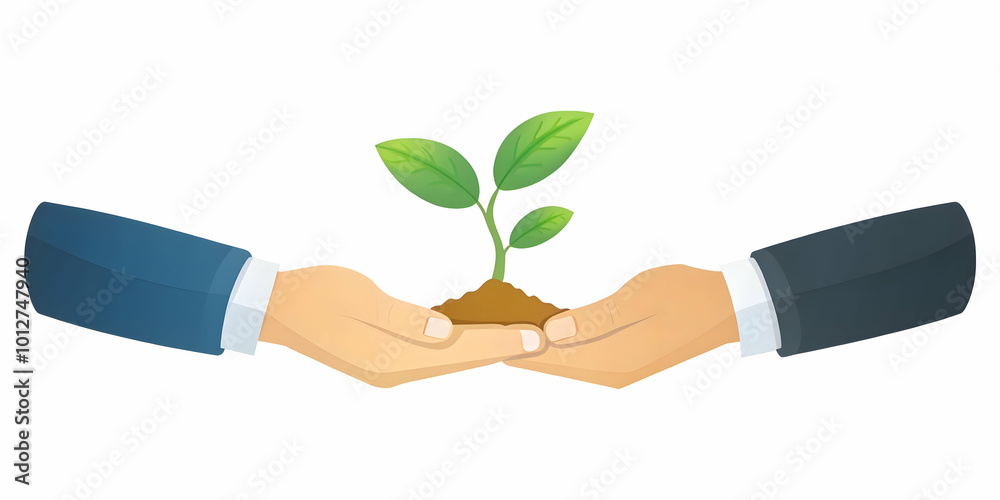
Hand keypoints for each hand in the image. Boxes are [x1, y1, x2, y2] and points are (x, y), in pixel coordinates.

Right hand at [258, 266, 542, 386]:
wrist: (277, 309)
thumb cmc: (316, 295)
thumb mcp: (360, 298)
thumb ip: (404, 319)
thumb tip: (447, 332)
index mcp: (388, 358)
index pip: (458, 351)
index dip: (499, 342)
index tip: (533, 337)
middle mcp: (393, 371)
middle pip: (460, 361)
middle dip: (501, 348)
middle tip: (541, 338)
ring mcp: (389, 369)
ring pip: (449, 361)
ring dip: (484, 350)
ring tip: (518, 339)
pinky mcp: (384, 360)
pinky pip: (434, 357)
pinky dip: (461, 348)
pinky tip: (476, 338)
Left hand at [505, 265, 738, 387]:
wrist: (726, 309)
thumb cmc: (687, 294)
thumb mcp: (640, 297)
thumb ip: (595, 318)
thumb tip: (552, 333)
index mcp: (616, 360)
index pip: (552, 356)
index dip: (517, 344)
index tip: (485, 328)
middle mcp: (613, 372)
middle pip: (553, 362)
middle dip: (521, 345)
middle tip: (486, 321)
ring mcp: (618, 369)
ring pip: (565, 361)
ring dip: (538, 344)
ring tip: (506, 321)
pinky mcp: (623, 361)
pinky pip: (581, 356)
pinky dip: (559, 343)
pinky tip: (543, 325)